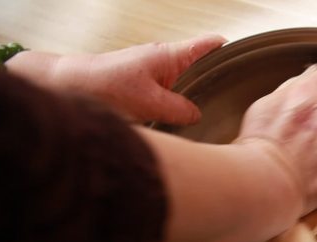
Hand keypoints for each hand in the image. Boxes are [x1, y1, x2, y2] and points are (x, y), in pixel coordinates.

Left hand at [7, 34, 225, 124]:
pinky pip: (172, 96)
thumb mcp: (148, 102)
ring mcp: (156, 75)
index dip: (229, 50)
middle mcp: (166, 62)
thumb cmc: (102, 84)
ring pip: (186, 85)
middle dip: (216, 82)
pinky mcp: (146, 88)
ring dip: (196, 98)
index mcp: (171, 56)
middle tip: (235, 100)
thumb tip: (197, 115)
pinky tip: (183, 121)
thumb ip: (178, 109)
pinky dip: (179, 106)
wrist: (69, 86)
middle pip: (202, 68)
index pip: (209, 46)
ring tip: (213, 114)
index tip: (247, 60)